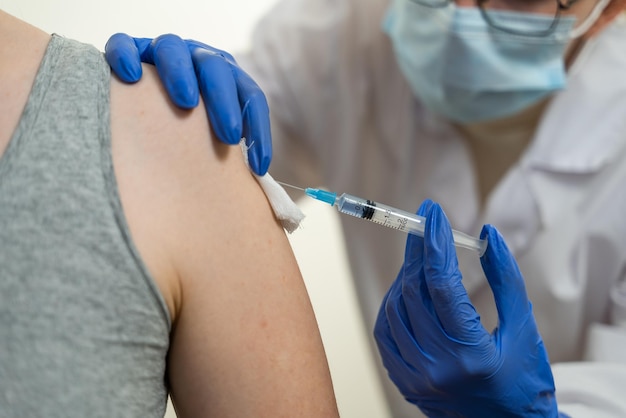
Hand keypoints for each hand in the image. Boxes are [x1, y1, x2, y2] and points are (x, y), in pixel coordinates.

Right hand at [105, 33, 271, 174]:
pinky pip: (122, 46)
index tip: (259, 168)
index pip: (249, 95)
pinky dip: (126, 56)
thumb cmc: (187, 136)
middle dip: (224, 100)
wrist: (141, 107)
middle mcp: (194, 57)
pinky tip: (131, 77)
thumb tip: (258, 183)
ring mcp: (159, 51)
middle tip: (229, 137)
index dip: (259, 129)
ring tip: (186, 104)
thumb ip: (231, 148)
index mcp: (224, 76)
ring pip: (171, 49)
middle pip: (215, 67)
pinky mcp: (126, 52)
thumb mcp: (213, 139)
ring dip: (181, 73)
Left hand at [374, 200, 558, 416]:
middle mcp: (436, 367)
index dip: (436, 243)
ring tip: (421, 257)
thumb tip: (488, 236)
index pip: (443, 285)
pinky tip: (407, 289)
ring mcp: (415, 376)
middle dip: (417, 250)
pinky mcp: (403, 380)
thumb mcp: (524, 328)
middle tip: (424, 224)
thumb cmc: (523, 380)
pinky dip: (393, 304)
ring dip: (405, 275)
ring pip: (394, 308)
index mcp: (471, 354)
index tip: (433, 213)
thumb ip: (506, 280)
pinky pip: (385, 332)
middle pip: (414, 292)